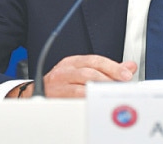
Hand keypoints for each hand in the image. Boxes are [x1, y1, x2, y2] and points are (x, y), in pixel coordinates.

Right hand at [10, 55, 136, 97]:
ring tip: (110, 94)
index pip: (96, 60)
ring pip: (81, 84)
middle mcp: (65, 70)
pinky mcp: (54, 96)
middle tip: (121, 86)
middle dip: (108, 78)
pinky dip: (85, 100)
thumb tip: (129, 67)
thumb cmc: (62, 84)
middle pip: (90, 71)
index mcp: (74, 62)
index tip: (126, 75)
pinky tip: (95, 102)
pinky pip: (72, 98)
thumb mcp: (83, 72)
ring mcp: (58, 83)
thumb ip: (108, 70)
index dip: (112, 67)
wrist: (33, 94)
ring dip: (98, 89)